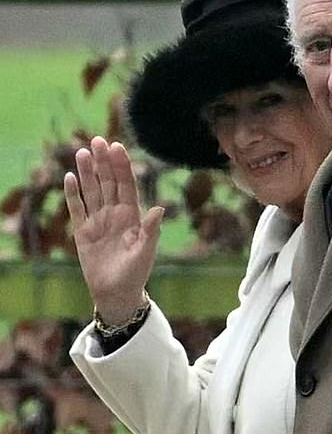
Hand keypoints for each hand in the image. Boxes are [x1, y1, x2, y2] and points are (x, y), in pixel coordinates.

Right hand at [64, 136, 163, 323]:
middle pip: (108, 182)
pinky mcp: (83, 232)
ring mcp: (98, 221)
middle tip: (97, 140)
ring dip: (87, 172)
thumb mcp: (145, 252)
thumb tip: (159, 208)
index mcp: (132, 215)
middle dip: (103, 161)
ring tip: (81, 152)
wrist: (117, 293)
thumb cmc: (136, 273)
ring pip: (92, 190)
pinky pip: (77, 208)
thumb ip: (151, 230)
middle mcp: (115, 213)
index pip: (126, 184)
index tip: (117, 147)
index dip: (122, 166)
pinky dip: (73, 193)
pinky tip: (69, 177)